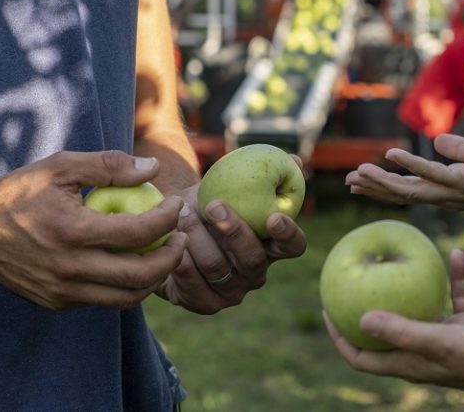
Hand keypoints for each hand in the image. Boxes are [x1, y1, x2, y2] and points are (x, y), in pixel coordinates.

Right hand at [0, 150, 187, 309]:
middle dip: (172, 257)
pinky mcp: (57, 303)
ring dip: (154, 278)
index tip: (177, 206)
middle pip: (141, 275)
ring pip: (127, 297)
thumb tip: (153, 168)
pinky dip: (126, 286)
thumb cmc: (20, 192)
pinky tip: (131, 263)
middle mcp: (70, 268)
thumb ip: (109, 164)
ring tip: (164, 254)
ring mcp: (63, 291)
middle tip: (181, 238)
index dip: (168, 219)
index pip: (139, 232)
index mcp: (73, 230)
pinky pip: (104, 300)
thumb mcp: (61, 166)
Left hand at [156, 180, 307, 314]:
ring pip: (217, 267)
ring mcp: (231, 291)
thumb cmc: (207, 204)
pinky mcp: (205, 303)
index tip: (273, 217)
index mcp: (271, 245)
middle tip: (213, 206)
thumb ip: (261, 174)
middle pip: (252, 259)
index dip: (287, 234)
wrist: (169, 229)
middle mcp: (255, 272)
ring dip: (197, 236)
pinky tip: (171, 238)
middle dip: (233, 230)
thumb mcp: (231, 186)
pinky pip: (192, 282)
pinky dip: (179, 256)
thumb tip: (294, 159)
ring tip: (182, 214)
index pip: (293, 246)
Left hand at [324, 249, 463, 401]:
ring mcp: (448, 338)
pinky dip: (454, 277)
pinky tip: (455, 254)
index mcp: (410, 362)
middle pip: (386, 328)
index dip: (339, 338)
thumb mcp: (441, 343)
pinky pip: (457, 296)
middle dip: (368, 304)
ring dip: (411, 283)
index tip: (325, 308)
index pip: (362, 357)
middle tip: (353, 273)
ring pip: (421, 306)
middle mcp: (424, 350)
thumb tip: (358, 320)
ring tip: (397, 254)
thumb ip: (402, 331)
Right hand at [346, 134, 463, 209]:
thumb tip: (437, 140)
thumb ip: (458, 149)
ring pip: (410, 189)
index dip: (383, 185)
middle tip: (348, 182)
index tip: (359, 179)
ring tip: (357, 173)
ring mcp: (454, 192)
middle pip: (402, 194)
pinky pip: (432, 173)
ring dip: (382, 181)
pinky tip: (390, 155)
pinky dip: (410, 164)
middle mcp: (446, 196)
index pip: (408, 188)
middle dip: (374, 188)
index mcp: (447, 190)